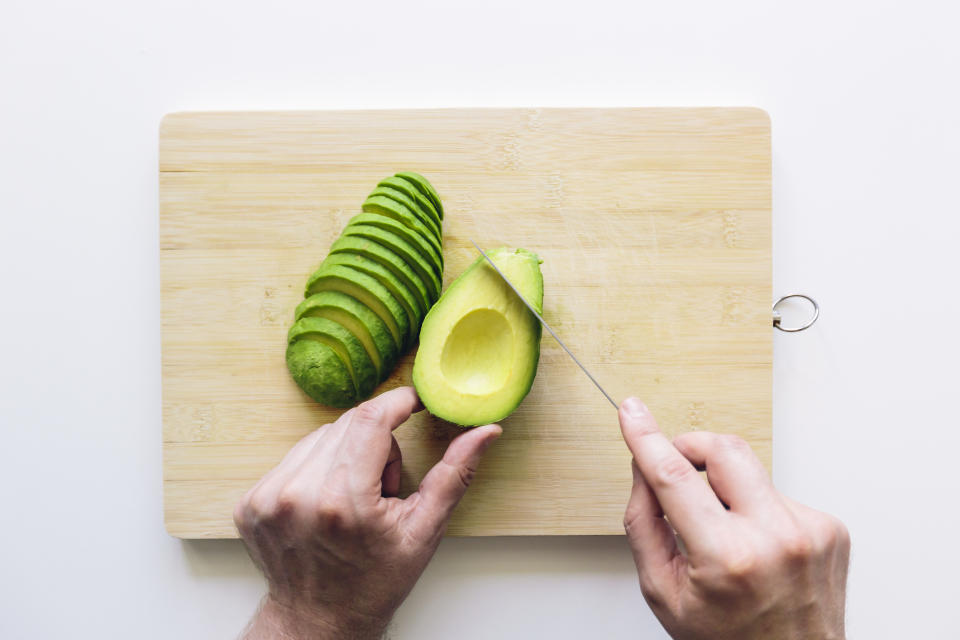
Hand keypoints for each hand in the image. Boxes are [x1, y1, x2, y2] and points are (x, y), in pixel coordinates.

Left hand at [234, 386, 501, 639]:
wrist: (318, 621)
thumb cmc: (374, 581)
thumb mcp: (423, 531)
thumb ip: (454, 475)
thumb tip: (485, 432)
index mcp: (343, 501)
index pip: (371, 419)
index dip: (398, 402)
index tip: (415, 402)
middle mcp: (298, 494)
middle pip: (348, 424)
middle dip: (376, 439)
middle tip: (384, 483)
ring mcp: (267, 498)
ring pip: (320, 436)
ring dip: (345, 452)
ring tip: (355, 497)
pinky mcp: (250, 501)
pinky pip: (294, 456)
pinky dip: (317, 467)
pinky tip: (327, 502)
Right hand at [618, 397, 849, 639]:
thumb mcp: (663, 592)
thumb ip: (644, 523)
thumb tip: (642, 469)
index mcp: (728, 558)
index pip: (674, 476)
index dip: (646, 438)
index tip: (632, 412)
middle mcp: (776, 537)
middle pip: (724, 448)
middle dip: (691, 446)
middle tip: (676, 462)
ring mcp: (810, 530)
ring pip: (750, 470)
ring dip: (726, 488)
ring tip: (725, 532)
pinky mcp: (830, 527)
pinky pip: (778, 493)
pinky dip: (757, 509)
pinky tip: (757, 544)